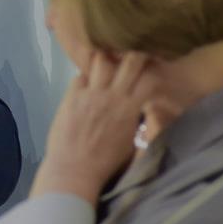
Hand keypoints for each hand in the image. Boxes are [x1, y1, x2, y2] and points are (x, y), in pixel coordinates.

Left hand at [31, 52, 156, 204]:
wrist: (74, 170)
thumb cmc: (106, 163)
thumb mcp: (130, 142)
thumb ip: (134, 121)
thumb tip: (134, 109)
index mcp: (130, 108)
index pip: (149, 78)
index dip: (151, 70)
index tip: (150, 69)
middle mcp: (112, 96)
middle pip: (128, 60)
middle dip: (133, 53)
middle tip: (130, 53)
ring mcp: (90, 94)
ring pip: (100, 60)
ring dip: (105, 59)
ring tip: (105, 63)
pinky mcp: (71, 97)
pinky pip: (79, 76)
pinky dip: (85, 77)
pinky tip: (86, 84)